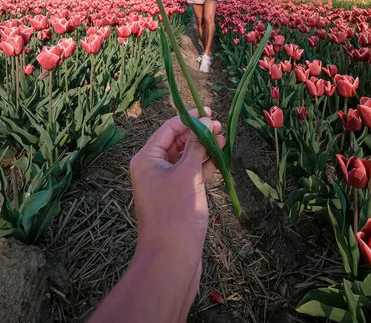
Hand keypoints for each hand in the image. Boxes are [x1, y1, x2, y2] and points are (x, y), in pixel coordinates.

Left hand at [130, 108, 225, 260]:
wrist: (171, 260)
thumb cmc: (176, 213)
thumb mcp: (187, 174)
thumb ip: (196, 146)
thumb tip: (205, 122)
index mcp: (146, 158)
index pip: (168, 128)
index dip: (189, 118)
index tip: (208, 111)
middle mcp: (152, 168)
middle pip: (176, 142)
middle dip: (198, 133)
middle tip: (220, 126)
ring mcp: (164, 184)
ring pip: (185, 158)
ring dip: (203, 149)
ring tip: (223, 140)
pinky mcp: (176, 197)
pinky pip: (189, 174)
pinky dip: (203, 167)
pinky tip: (219, 160)